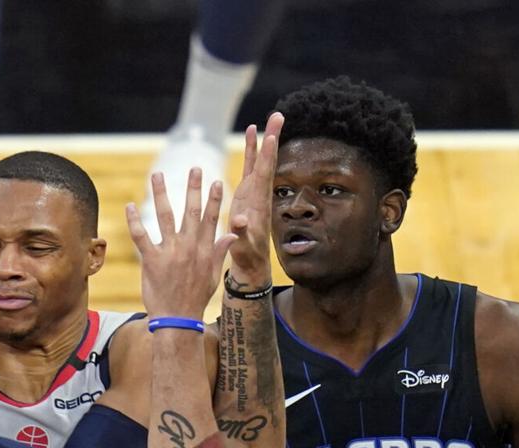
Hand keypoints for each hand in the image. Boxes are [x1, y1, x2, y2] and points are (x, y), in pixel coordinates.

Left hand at [125, 168, 234, 319]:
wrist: (178, 319)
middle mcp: (188, 246)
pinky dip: (134, 221)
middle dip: (193, 188)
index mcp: (204, 249)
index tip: (215, 181)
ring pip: (165, 216)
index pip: (211, 218)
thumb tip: (231, 235)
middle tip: (195, 168)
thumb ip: (220, 252)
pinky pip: (141, 236)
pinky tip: (130, 206)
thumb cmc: (196, 298)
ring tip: (158, 175)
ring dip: (161, 194)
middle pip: (191, 211)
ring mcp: (169, 252)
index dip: (213, 199)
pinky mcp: (152, 260)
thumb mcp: (213, 276)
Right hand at [227, 111, 283, 283]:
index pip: (264, 175)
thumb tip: (239, 221)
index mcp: (258, 203)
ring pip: (260, 159)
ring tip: (267, 118)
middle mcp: (259, 192)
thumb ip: (240, 234)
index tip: (271, 137)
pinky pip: (250, 165)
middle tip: (279, 115)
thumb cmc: (246, 255)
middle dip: (272, 138)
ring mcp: (254, 190)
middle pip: (267, 160)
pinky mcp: (246, 191)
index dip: (267, 157)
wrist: (251, 261)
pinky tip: (252, 133)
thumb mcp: (242, 246)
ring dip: (263, 139)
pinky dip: (252, 149)